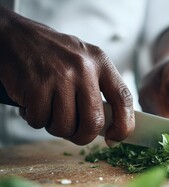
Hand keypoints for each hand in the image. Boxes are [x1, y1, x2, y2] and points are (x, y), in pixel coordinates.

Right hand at [0, 8, 133, 144]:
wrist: (14, 35)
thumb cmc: (53, 54)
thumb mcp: (84, 61)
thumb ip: (99, 89)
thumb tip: (110, 127)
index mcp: (100, 62)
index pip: (124, 99)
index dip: (124, 125)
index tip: (114, 138)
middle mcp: (83, 68)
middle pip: (93, 122)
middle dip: (83, 136)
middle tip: (74, 133)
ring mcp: (60, 76)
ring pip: (65, 126)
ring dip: (55, 126)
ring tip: (49, 109)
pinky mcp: (36, 85)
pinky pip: (40, 120)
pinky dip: (34, 118)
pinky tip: (32, 102)